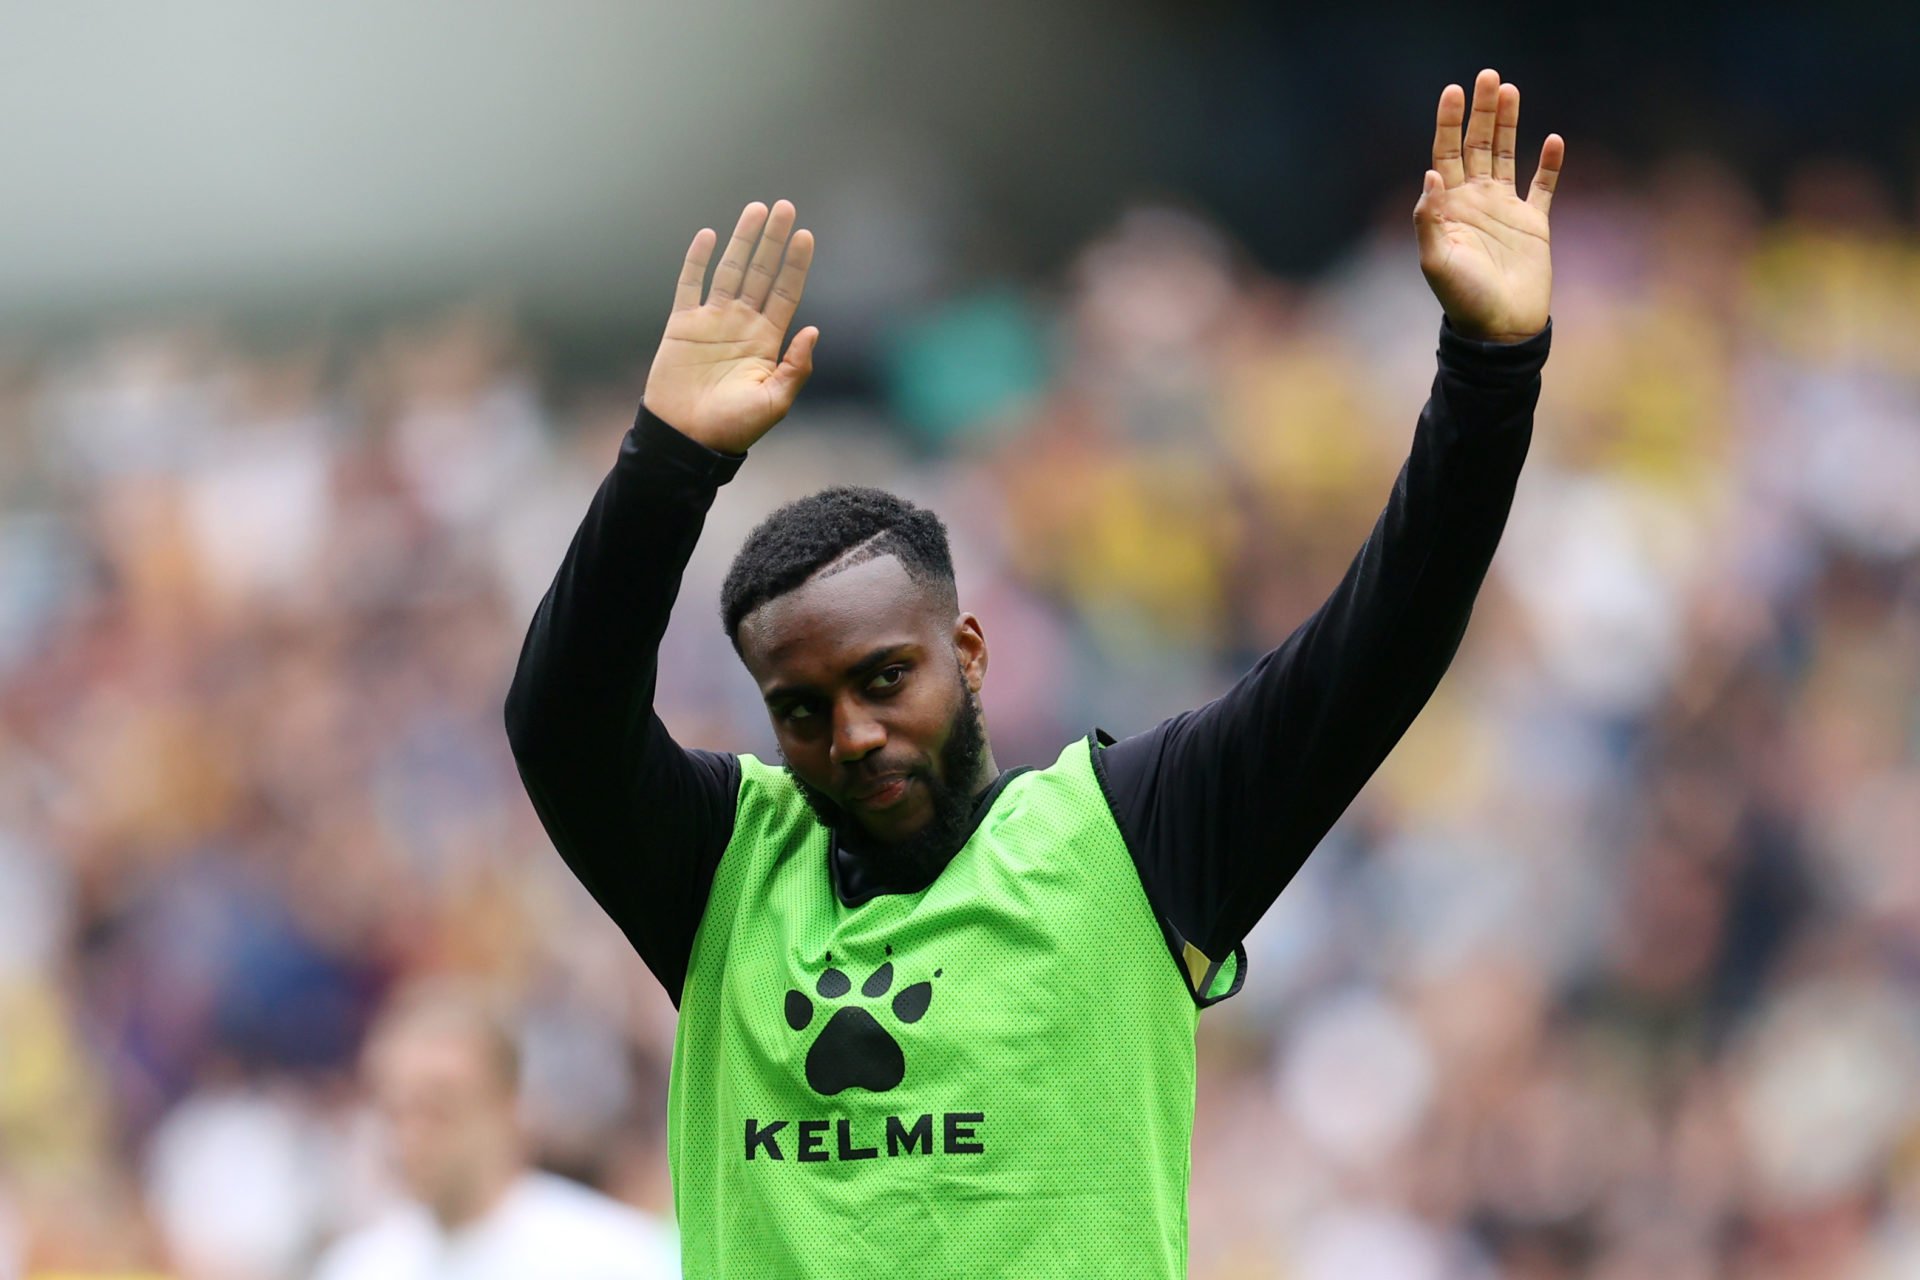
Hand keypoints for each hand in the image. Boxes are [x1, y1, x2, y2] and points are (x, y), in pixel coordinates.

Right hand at [644, 200, 818, 453]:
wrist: (686, 439)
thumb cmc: (733, 428)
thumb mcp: (774, 402)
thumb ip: (796, 368)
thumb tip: (814, 330)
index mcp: (767, 341)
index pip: (785, 293)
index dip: (795, 264)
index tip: (805, 235)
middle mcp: (741, 325)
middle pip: (761, 272)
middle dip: (772, 240)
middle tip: (784, 206)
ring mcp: (712, 322)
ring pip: (730, 271)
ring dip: (742, 241)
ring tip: (756, 209)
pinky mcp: (682, 325)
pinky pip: (690, 285)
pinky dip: (697, 260)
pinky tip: (708, 236)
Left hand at [1415, 70, 1564, 343]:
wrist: (1500, 329)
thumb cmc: (1463, 299)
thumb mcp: (1436, 261)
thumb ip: (1429, 219)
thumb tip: (1431, 174)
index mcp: (1449, 207)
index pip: (1446, 154)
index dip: (1448, 123)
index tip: (1453, 91)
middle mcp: (1475, 202)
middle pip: (1476, 145)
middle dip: (1481, 112)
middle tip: (1488, 76)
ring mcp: (1505, 210)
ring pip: (1505, 155)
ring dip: (1508, 124)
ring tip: (1510, 90)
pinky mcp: (1534, 223)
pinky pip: (1542, 186)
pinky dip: (1548, 164)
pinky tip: (1552, 139)